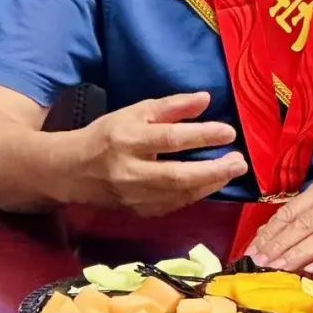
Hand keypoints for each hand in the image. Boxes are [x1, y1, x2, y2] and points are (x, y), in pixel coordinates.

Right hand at [51, 91, 247, 215]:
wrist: (73, 171)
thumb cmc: (108, 134)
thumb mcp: (136, 112)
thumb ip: (171, 106)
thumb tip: (206, 99)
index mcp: (129, 140)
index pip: (171, 139)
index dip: (202, 136)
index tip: (229, 132)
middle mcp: (131, 171)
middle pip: (178, 175)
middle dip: (213, 170)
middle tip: (239, 162)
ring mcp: (134, 197)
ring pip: (178, 195)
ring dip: (209, 184)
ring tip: (230, 171)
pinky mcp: (138, 213)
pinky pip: (172, 206)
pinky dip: (194, 195)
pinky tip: (209, 184)